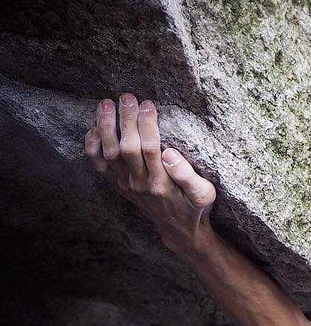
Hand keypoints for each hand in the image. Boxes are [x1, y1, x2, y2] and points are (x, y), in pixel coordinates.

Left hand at [84, 94, 216, 252]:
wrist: (178, 228)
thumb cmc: (194, 206)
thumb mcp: (204, 193)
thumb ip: (188, 176)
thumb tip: (169, 154)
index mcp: (162, 184)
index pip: (150, 149)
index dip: (147, 125)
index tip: (149, 104)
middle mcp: (139, 184)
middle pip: (127, 147)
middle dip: (126, 119)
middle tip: (127, 97)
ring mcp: (125, 185)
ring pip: (109, 153)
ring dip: (106, 127)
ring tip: (106, 104)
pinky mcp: (117, 185)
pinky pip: (98, 165)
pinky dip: (92, 146)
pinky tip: (94, 127)